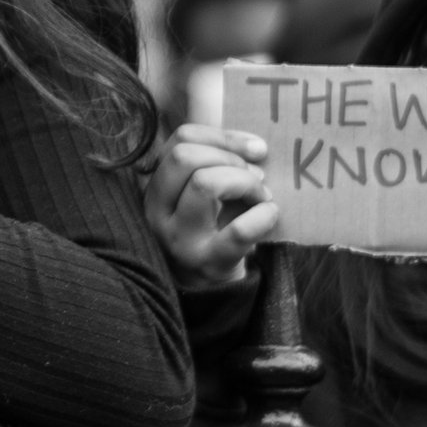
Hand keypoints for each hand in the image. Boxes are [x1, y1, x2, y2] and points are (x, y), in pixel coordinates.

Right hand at [146, 127, 278, 291]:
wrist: (208, 290)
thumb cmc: (212, 230)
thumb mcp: (197, 196)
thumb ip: (211, 165)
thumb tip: (254, 146)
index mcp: (156, 187)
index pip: (180, 140)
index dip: (222, 136)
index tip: (254, 149)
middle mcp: (159, 211)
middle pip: (185, 157)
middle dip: (230, 157)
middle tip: (256, 176)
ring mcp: (180, 238)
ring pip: (205, 183)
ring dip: (245, 182)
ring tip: (261, 195)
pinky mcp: (208, 262)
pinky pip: (239, 230)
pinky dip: (263, 216)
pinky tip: (270, 214)